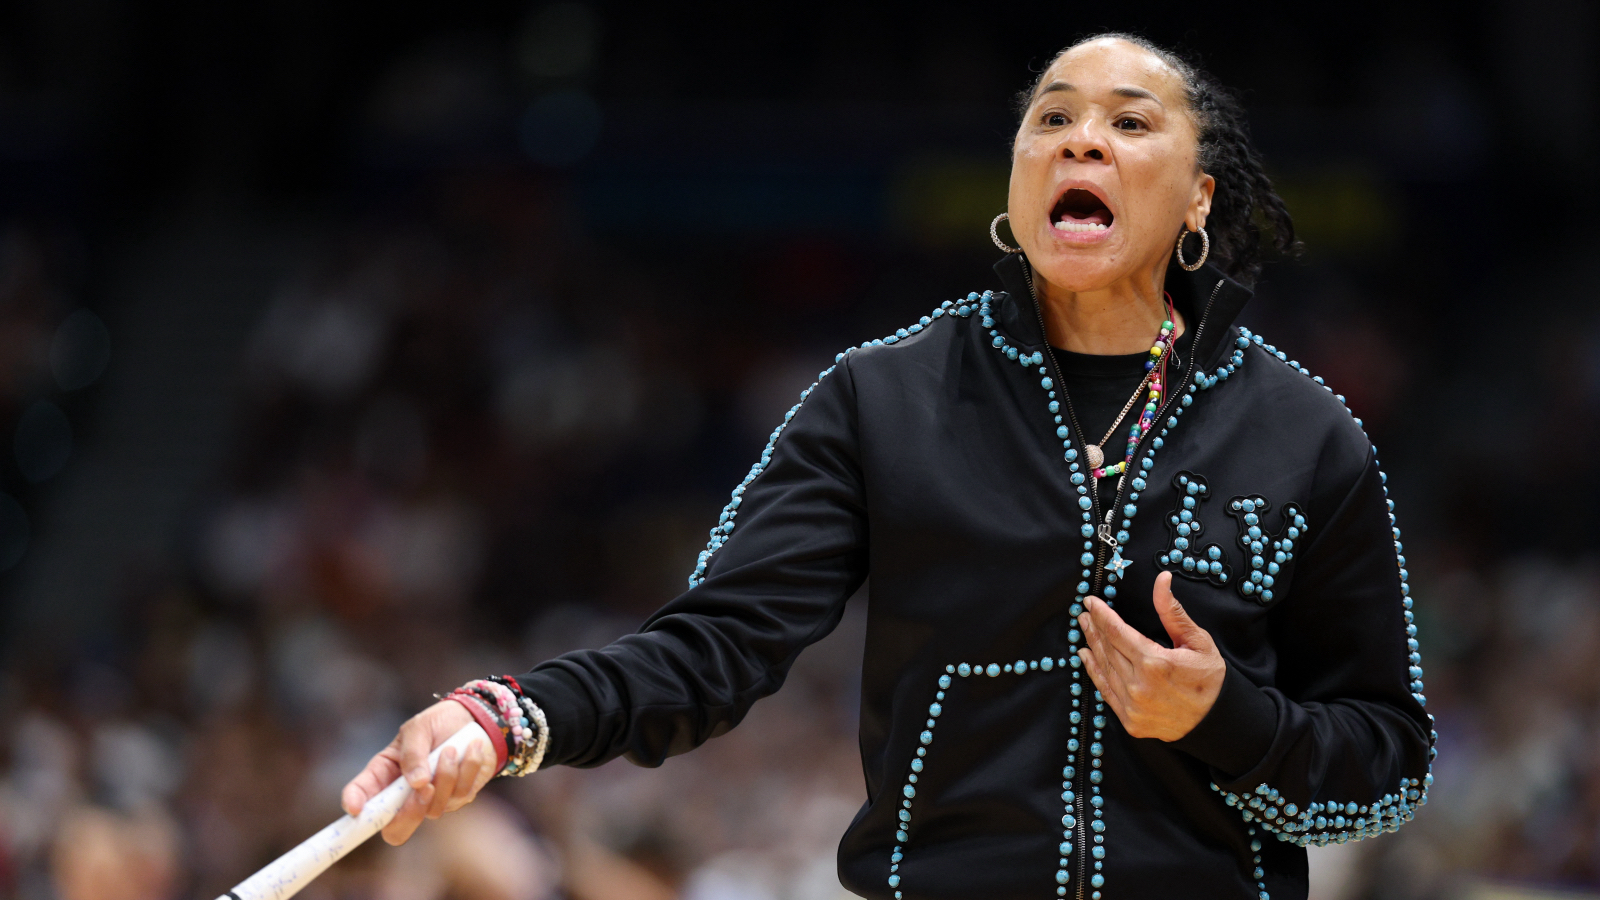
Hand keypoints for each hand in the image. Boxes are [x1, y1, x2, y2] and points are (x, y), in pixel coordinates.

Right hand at [340, 699, 496, 844]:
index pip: (362, 796)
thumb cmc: (439, 723)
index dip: (355, 804)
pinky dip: (467, 769)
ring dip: (446, 776)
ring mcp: (430, 800)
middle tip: (426, 786)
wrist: (475, 721)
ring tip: (451, 749)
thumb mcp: (419, 728)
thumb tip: (417, 783)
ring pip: (433, 809)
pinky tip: (471, 749)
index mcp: (383, 774)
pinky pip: (461, 795)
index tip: (355, 807)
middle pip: (396, 830)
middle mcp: (403, 794)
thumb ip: (413, 753)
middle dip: (411, 812)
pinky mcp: (457, 799)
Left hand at [1077, 571, 1225, 740]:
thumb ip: (1172, 610)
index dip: (1101, 614)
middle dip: (1094, 627)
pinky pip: (1105, 692)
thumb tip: (1162, 579)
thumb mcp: (1197, 640)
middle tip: (1084, 613)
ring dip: (1092, 646)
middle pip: (1107, 648)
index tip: (1090, 602)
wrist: (1218, 721)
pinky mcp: (1130, 721)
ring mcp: (1132, 706)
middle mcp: (1139, 686)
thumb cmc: (1210, 678)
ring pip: (1104, 669)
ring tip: (1084, 629)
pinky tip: (1086, 656)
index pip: (1117, 631)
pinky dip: (1094, 672)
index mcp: (1154, 663)